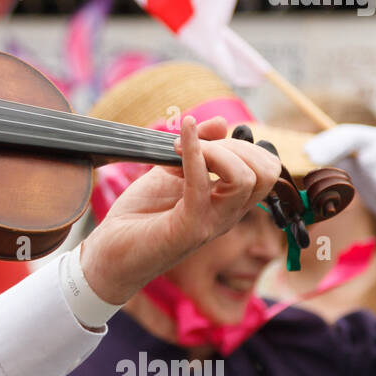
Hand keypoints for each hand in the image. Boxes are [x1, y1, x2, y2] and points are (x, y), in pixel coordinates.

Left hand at [80, 116, 281, 304]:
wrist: (110, 252)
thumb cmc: (140, 215)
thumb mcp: (169, 172)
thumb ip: (197, 148)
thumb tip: (221, 122)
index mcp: (228, 203)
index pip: (265, 169)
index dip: (242, 146)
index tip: (205, 139)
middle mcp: (227, 215)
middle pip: (264, 173)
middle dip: (235, 146)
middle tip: (197, 145)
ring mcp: (210, 223)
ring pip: (245, 180)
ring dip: (216, 151)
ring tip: (181, 148)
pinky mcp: (188, 228)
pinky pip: (201, 185)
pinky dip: (193, 153)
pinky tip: (179, 138)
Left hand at [304, 124, 375, 256]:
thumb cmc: (373, 188)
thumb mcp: (352, 170)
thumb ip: (336, 159)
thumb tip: (306, 155)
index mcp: (371, 137)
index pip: (345, 133)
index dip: (324, 142)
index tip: (305, 152)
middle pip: (354, 137)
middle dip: (331, 147)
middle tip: (312, 158)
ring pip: (368, 159)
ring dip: (365, 176)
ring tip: (374, 184)